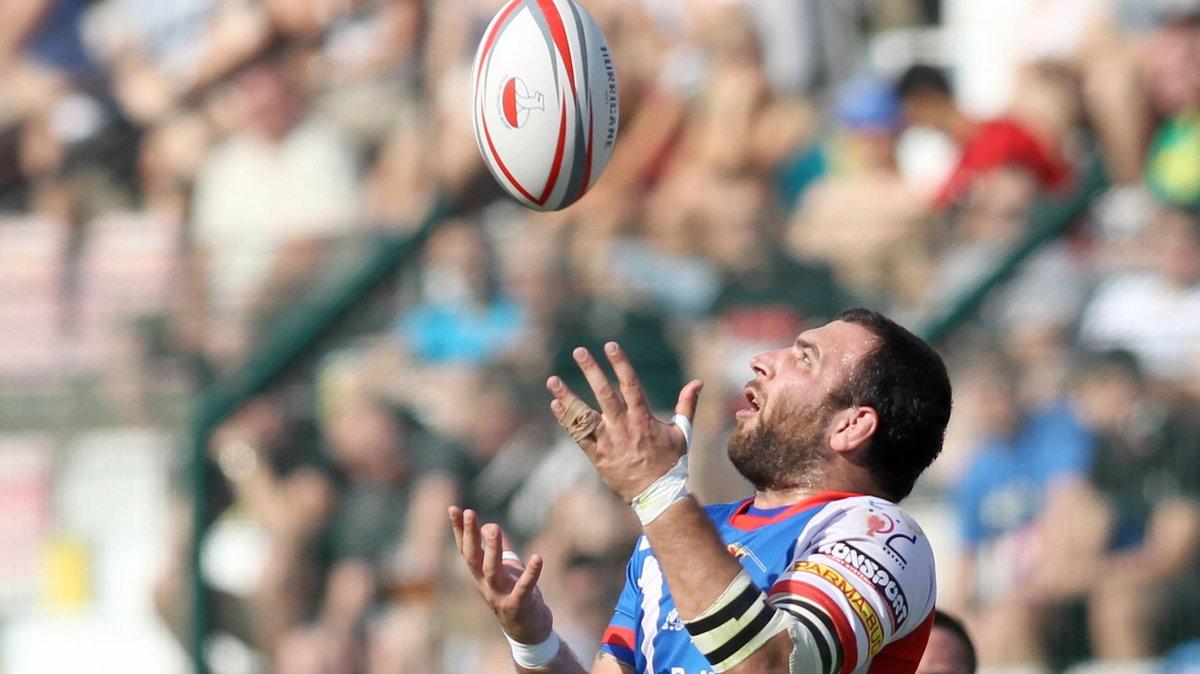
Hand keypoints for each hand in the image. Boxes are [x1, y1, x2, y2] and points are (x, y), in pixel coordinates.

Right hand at [449, 507, 552, 644]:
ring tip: (494, 528)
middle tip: (469, 513)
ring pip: (492, 571)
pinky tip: (538, 558)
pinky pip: (524, 588)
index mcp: (481, 575)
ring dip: (492, 550)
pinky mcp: (518, 605)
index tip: (453, 508)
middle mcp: (485, 585)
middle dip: (470, 535)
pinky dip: (531, 573)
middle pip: (473, 558)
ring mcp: (500, 596)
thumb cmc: (516, 595)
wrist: (528, 632)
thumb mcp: (506, 569)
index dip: (458, 530)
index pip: (466, 549)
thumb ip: (500, 548)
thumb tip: (491, 525)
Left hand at [547, 341, 701, 502]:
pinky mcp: (597, 455)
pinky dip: (566, 420)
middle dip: (591, 370)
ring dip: (567, 397)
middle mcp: (624, 426)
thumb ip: (686, 405)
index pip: (630, 384)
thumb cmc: (670, 462)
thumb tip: (697, 383)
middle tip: (578, 351)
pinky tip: (555, 404)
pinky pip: (578, 436)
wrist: (657, 494)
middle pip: (604, 393)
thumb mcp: (682, 432)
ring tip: (552, 380)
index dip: (620, 364)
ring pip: (584, 415)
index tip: (610, 346)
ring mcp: (608, 441)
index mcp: (643, 418)